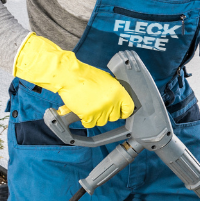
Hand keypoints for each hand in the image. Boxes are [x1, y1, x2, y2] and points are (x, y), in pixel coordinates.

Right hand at [14, 33, 133, 127]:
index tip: (121, 113)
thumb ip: (114, 92)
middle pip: (114, 117)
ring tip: (89, 105)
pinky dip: (86, 120)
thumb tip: (117, 100)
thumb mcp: (106, 80)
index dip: (124, 112)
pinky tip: (83, 111)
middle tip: (99, 106)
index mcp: (118, 91)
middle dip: (107, 114)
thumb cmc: (85, 75)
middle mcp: (112, 102)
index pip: (129, 108)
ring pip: (102, 122)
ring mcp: (101, 109)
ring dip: (96, 117)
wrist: (70, 76)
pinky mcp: (89, 115)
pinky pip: (90, 124)